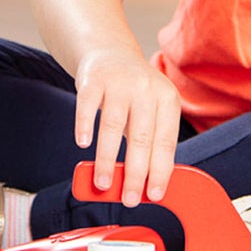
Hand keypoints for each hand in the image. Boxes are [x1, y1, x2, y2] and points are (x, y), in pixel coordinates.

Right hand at [73, 47, 183, 207]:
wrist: (110, 52)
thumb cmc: (133, 92)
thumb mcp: (151, 111)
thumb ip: (149, 143)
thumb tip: (144, 185)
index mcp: (167, 99)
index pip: (166, 141)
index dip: (160, 170)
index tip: (154, 194)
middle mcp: (146, 88)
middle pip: (142, 137)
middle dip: (135, 173)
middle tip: (128, 199)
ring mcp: (120, 81)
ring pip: (113, 125)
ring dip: (107, 158)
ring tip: (103, 182)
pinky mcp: (94, 78)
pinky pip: (88, 105)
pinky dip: (85, 126)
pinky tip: (83, 145)